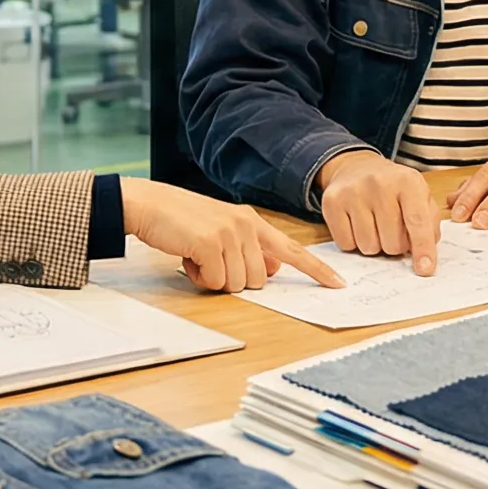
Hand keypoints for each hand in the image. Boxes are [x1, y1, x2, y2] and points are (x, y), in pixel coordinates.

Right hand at [123, 180, 343, 293]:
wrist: (150, 204)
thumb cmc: (183, 221)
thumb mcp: (222, 230)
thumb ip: (249, 249)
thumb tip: (271, 272)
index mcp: (253, 222)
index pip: (293, 249)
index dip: (316, 269)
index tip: (338, 283)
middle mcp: (246, 225)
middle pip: (260, 280)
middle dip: (234, 280)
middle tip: (211, 262)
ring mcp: (230, 233)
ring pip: (238, 284)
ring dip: (216, 280)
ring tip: (198, 258)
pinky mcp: (210, 242)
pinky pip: (217, 281)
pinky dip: (201, 278)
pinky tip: (189, 258)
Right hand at [315, 150, 443, 275]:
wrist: (356, 167)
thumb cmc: (393, 188)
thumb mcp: (419, 196)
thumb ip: (429, 224)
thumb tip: (424, 256)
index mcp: (407, 181)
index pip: (417, 221)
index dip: (423, 248)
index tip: (425, 269)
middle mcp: (379, 183)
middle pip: (392, 243)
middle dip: (395, 246)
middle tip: (392, 229)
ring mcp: (353, 192)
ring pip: (369, 247)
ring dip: (374, 245)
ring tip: (374, 225)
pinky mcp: (331, 202)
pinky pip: (346, 244)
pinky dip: (354, 242)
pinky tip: (356, 224)